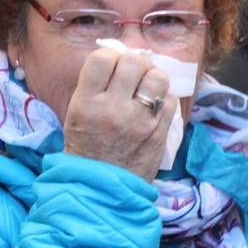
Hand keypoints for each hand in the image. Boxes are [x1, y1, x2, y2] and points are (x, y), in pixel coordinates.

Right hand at [62, 49, 176, 180]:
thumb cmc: (85, 150)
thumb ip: (95, 87)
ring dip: (152, 77)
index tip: (112, 65)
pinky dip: (164, 97)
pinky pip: (171, 99)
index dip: (109, 56)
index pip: (101, 59)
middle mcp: (113, 109)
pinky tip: (155, 104)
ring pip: (157, 77)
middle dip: (134, 63)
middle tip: (132, 74)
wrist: (100, 191)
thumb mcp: (76, 115)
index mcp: (86, 103)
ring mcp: (139, 121)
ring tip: (146, 87)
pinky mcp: (159, 133)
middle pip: (133, 62)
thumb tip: (118, 58)